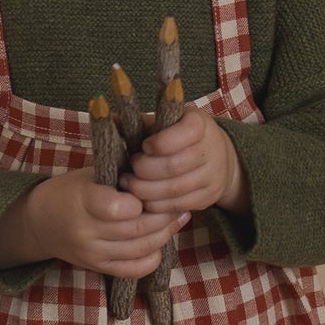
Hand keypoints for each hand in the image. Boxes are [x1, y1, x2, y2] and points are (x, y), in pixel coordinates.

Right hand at [0, 167, 190, 277]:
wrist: (41, 222)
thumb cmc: (72, 190)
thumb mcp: (90, 173)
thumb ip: (121, 169)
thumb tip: (160, 154)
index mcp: (82, 200)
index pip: (118, 207)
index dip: (140, 200)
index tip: (147, 189)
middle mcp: (86, 231)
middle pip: (138, 229)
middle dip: (163, 214)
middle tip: (175, 201)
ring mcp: (92, 253)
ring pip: (141, 248)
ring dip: (165, 233)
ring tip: (175, 217)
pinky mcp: (98, 268)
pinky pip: (135, 269)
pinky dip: (153, 256)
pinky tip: (160, 240)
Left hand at [119, 106, 246, 214]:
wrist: (217, 156)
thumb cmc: (179, 136)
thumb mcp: (166, 121)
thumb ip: (139, 121)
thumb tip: (107, 118)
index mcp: (200, 124)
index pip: (186, 131)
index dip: (161, 142)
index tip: (144, 146)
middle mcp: (212, 149)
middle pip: (175, 165)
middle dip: (145, 170)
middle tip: (128, 172)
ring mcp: (213, 175)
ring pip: (174, 189)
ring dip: (146, 190)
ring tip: (129, 185)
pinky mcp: (209, 197)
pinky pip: (178, 205)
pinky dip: (156, 204)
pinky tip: (142, 199)